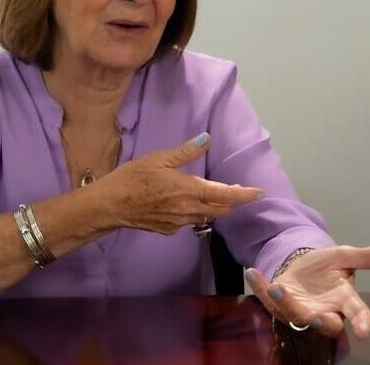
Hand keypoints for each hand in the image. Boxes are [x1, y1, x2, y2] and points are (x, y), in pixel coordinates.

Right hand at [96, 132, 262, 233]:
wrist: (110, 206)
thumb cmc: (132, 178)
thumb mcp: (159, 158)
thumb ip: (186, 152)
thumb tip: (207, 138)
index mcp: (190, 190)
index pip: (227, 195)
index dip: (245, 194)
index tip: (259, 192)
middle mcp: (189, 210)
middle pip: (221, 209)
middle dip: (233, 201)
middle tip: (239, 190)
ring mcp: (179, 223)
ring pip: (207, 216)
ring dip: (216, 207)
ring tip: (218, 195)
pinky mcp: (169, 230)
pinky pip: (190, 221)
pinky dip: (197, 212)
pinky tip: (188, 204)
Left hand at [246, 245, 369, 339]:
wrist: (301, 265)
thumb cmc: (326, 266)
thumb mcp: (345, 256)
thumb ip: (369, 257)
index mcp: (344, 300)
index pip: (358, 313)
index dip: (362, 323)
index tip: (365, 332)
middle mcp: (324, 311)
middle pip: (326, 324)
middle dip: (320, 323)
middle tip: (315, 318)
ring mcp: (300, 310)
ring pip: (294, 315)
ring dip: (286, 304)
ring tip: (278, 288)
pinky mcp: (279, 304)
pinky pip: (267, 299)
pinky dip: (260, 286)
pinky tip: (252, 272)